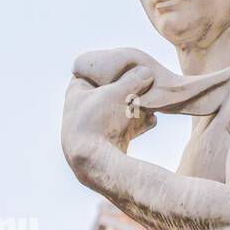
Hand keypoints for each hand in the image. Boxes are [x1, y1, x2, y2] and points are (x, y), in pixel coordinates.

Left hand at [62, 65, 156, 179]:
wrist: (95, 163)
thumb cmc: (100, 121)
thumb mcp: (119, 93)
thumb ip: (134, 80)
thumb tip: (147, 71)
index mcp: (76, 93)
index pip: (92, 73)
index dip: (109, 68)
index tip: (127, 65)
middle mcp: (81, 110)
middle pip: (109, 93)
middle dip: (128, 90)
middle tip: (145, 85)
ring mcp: (93, 129)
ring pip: (118, 112)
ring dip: (136, 108)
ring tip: (152, 104)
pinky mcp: (105, 145)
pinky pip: (124, 130)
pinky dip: (137, 124)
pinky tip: (152, 121)